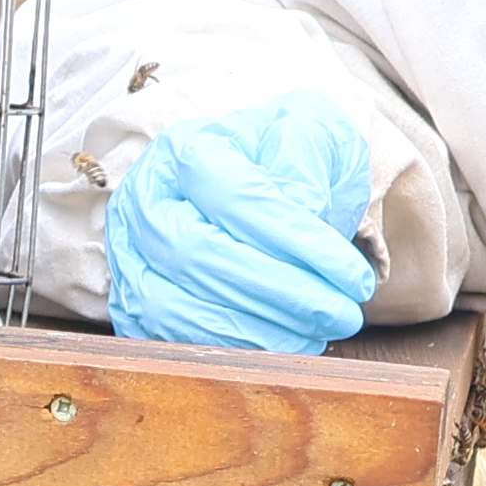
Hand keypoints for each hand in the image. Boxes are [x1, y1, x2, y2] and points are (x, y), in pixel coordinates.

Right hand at [103, 94, 382, 351]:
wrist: (253, 181)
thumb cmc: (284, 160)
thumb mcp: (311, 133)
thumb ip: (308, 159)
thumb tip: (305, 212)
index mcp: (186, 149)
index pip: (235, 197)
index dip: (298, 242)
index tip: (355, 276)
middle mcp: (145, 202)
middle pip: (199, 255)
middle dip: (282, 295)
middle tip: (344, 314)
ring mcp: (130, 256)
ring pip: (176, 307)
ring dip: (258, 331)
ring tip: (320, 331)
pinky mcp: (133, 305)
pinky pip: (171, 341)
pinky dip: (233, 351)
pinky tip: (286, 344)